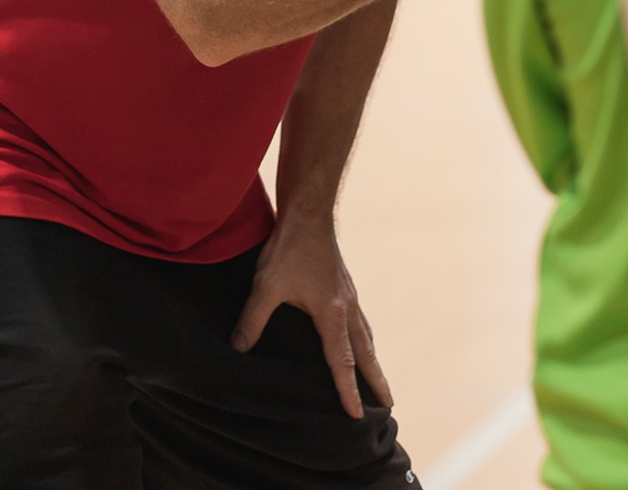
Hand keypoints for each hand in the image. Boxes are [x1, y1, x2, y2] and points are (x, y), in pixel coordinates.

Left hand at [229, 214, 389, 419]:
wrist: (309, 212)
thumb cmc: (289, 247)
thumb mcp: (266, 285)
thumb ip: (253, 319)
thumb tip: (238, 349)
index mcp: (332, 313)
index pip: (341, 362)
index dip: (347, 391)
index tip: (357, 416)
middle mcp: (347, 308)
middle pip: (365, 353)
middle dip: (376, 381)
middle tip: (389, 405)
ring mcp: (349, 296)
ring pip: (366, 337)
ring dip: (373, 360)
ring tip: (379, 379)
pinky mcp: (345, 286)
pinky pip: (360, 322)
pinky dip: (365, 340)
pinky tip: (359, 340)